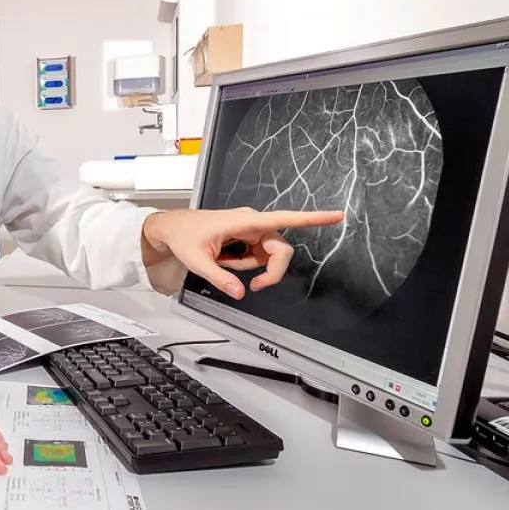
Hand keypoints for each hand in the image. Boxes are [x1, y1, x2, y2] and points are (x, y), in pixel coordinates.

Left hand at [142, 207, 343, 298]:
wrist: (171, 229)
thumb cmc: (183, 236)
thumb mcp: (197, 260)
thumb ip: (220, 278)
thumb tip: (241, 293)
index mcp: (245, 220)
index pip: (285, 218)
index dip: (313, 218)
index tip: (337, 216)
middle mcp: (254, 223)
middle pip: (280, 250)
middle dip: (272, 270)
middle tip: (256, 287)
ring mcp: (252, 231)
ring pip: (268, 256)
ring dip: (250, 267)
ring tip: (222, 262)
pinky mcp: (248, 238)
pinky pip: (256, 257)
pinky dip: (244, 264)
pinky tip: (226, 259)